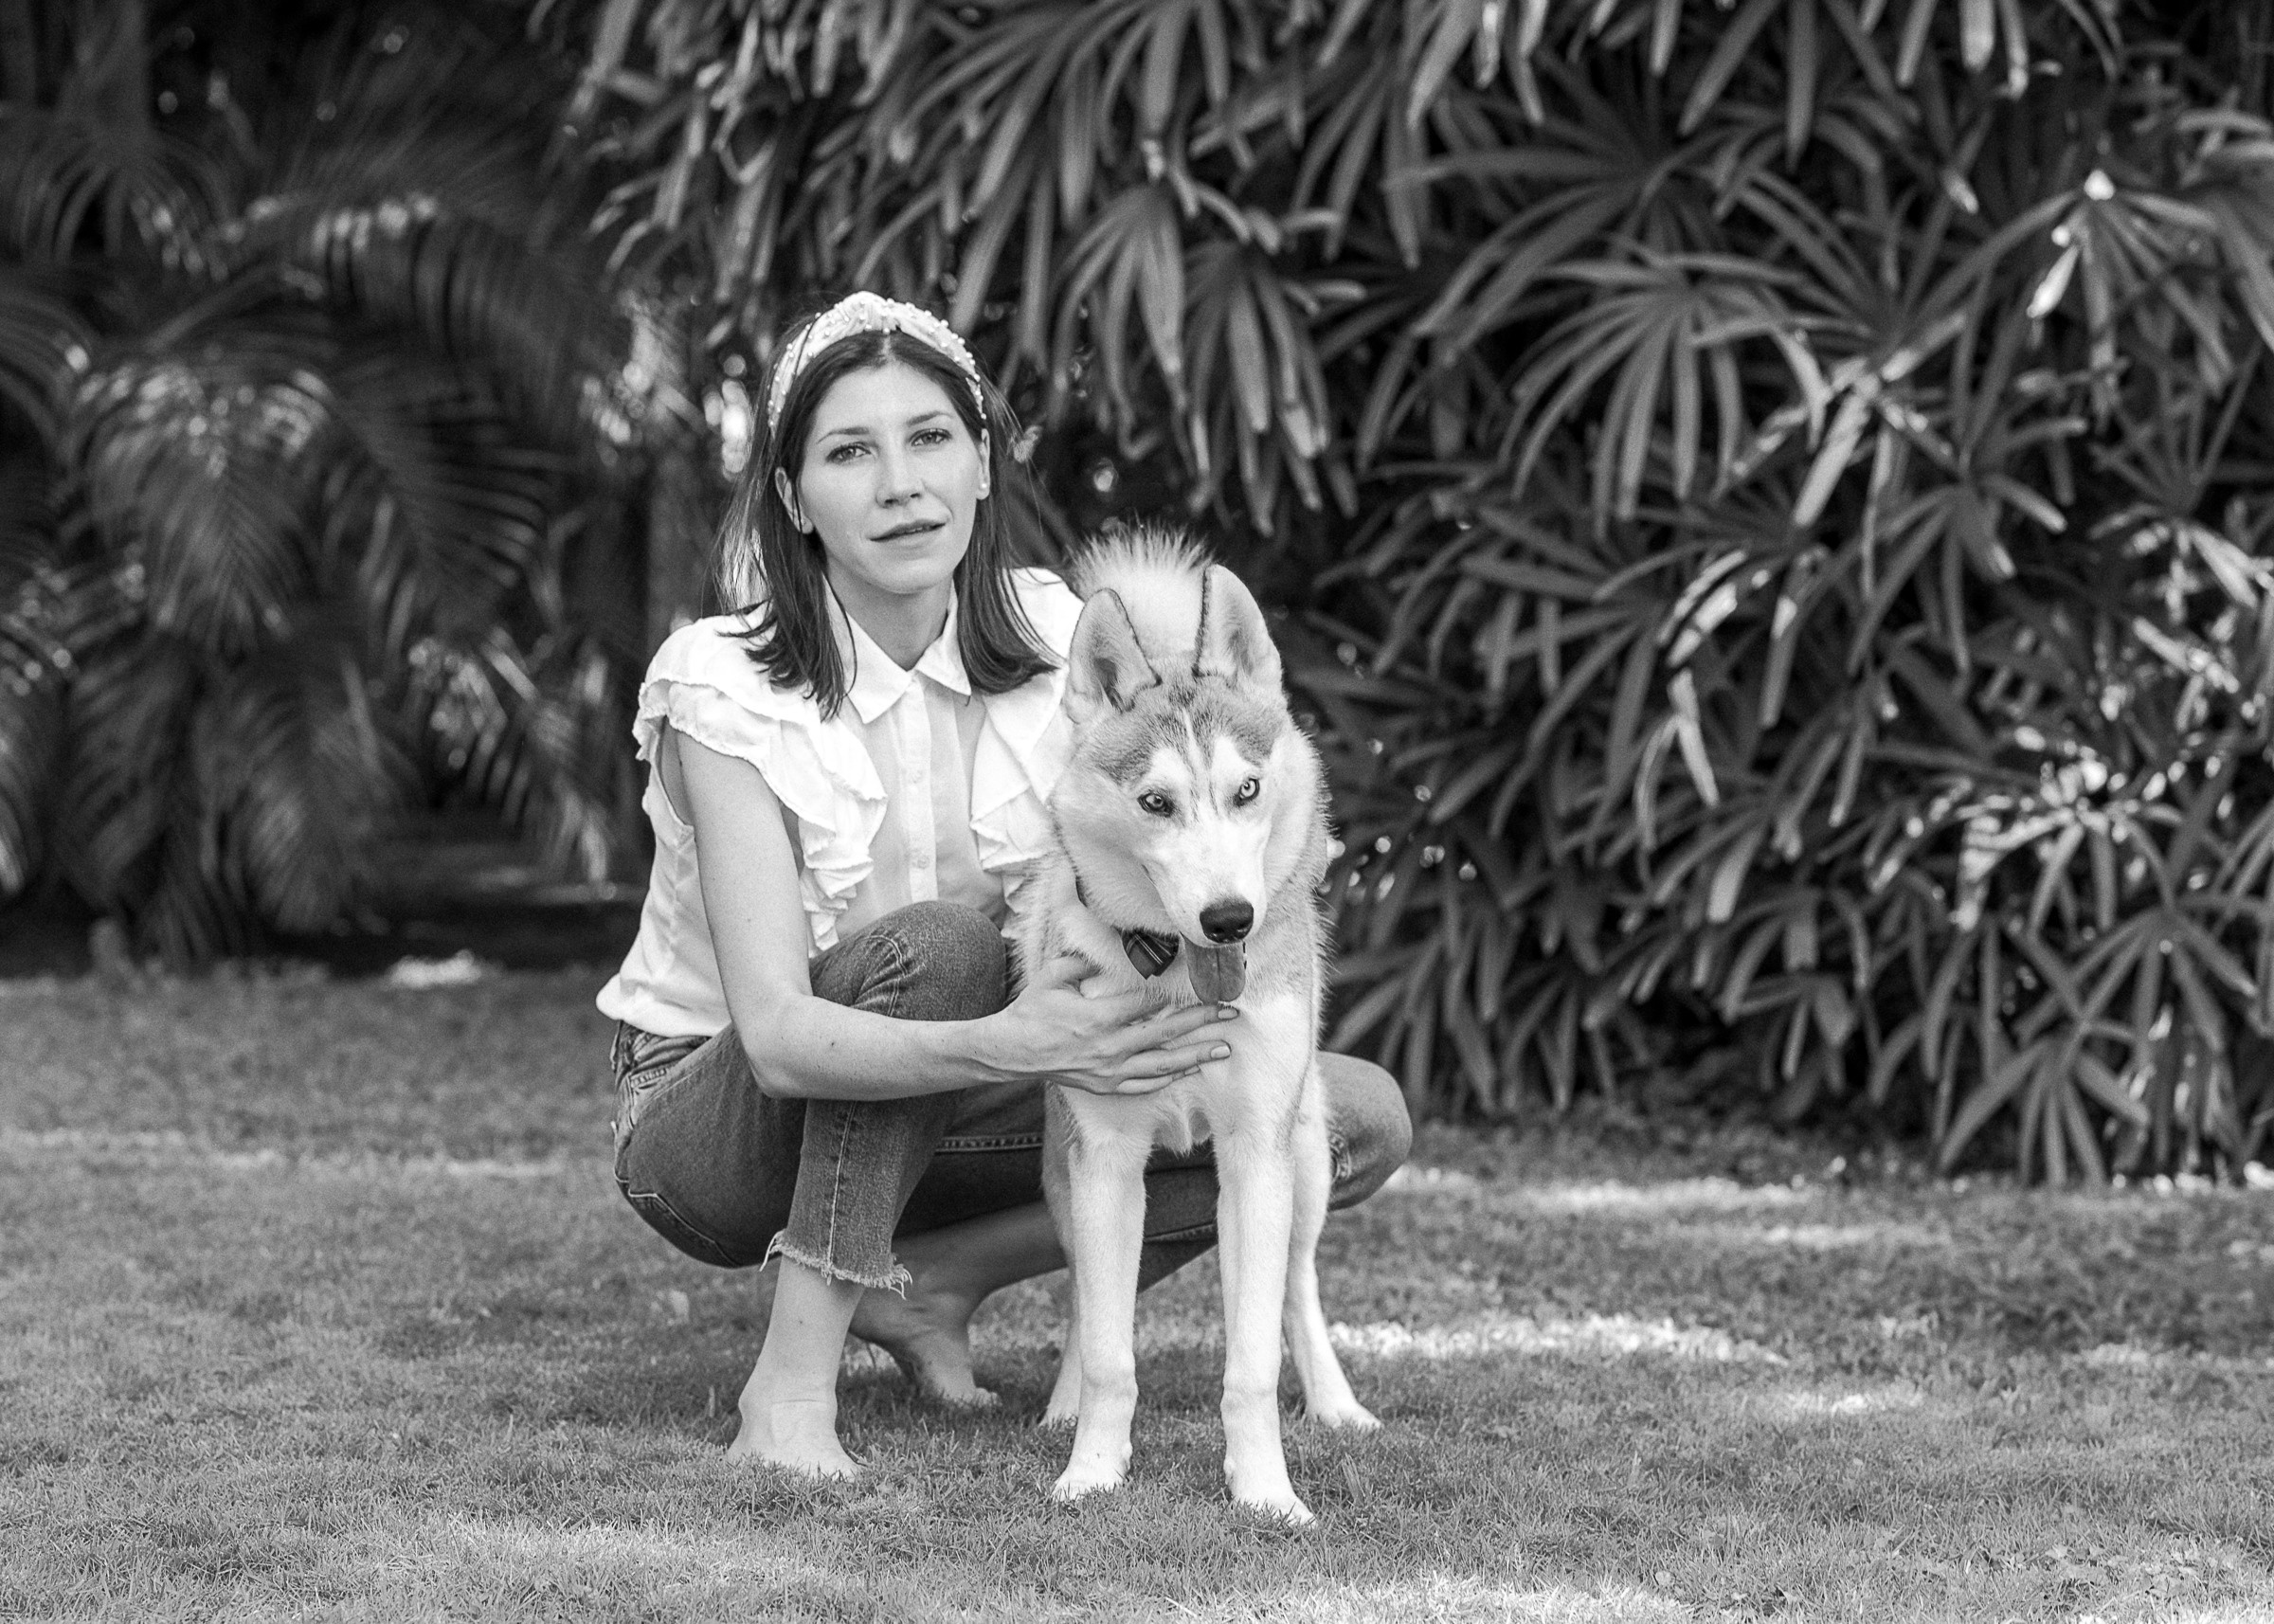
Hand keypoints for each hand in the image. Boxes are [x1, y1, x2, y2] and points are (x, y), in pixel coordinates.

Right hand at [987, 953, 1235, 1095]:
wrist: (1011, 1052)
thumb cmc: (1032, 1012)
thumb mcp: (1053, 977)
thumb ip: (1083, 959)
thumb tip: (1110, 942)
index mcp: (1097, 1018)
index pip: (1146, 1004)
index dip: (1175, 994)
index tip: (1202, 984)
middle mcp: (1109, 1047)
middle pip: (1165, 1034)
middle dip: (1200, 1023)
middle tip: (1229, 1014)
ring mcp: (1109, 1070)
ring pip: (1162, 1064)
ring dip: (1196, 1055)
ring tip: (1224, 1048)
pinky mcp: (1107, 1085)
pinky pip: (1146, 1084)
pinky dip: (1170, 1077)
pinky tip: (1191, 1069)